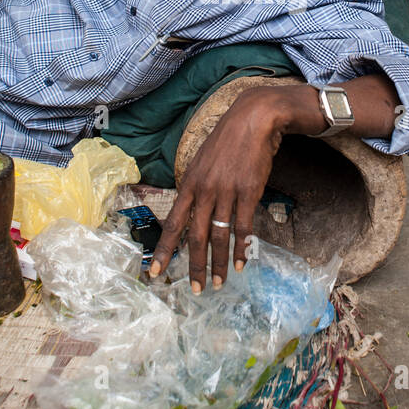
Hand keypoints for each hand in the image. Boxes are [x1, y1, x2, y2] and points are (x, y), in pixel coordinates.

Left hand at [149, 87, 289, 291]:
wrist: (253, 120)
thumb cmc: (227, 141)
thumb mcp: (201, 162)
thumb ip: (196, 187)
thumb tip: (191, 210)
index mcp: (189, 183)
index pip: (173, 223)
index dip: (163, 250)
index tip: (154, 272)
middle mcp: (204, 190)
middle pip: (195, 236)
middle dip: (193, 266)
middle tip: (195, 289)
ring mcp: (227, 192)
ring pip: (218, 236)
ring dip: (218, 263)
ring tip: (219, 283)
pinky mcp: (249, 192)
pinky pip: (242, 227)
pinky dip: (241, 248)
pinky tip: (241, 263)